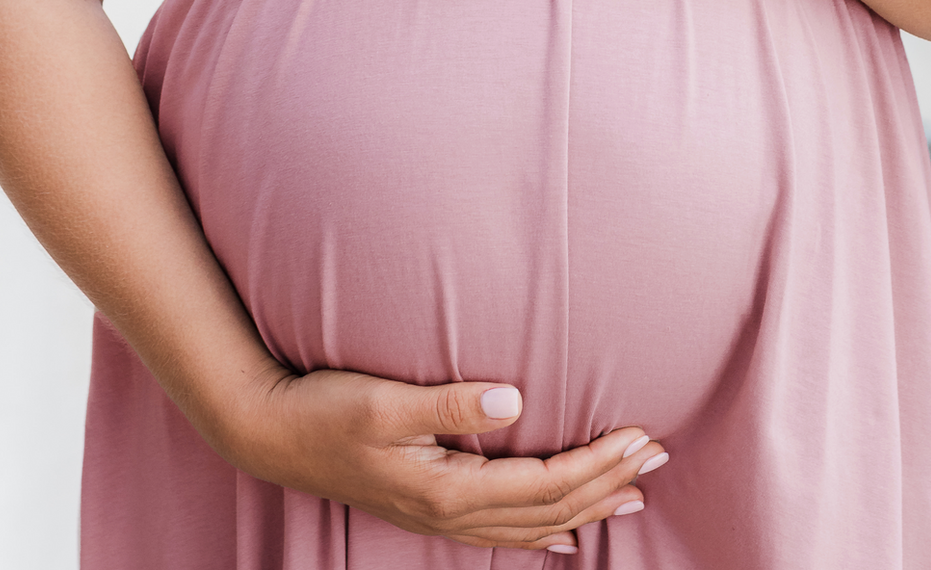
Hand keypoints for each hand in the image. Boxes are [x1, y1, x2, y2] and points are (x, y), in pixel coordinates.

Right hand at [226, 365, 666, 550]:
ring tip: (633, 493)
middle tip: (660, 457)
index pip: (546, 483)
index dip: (598, 462)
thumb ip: (448, 402)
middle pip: (551, 508)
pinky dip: (544, 530)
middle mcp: (451, 513)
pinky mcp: (430, 508)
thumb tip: (511, 398)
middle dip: (609, 483)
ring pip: (533, 524)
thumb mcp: (384, 400)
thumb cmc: (325, 409)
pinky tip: (564, 533)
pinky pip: (504, 531)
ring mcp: (440, 517)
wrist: (270, 435)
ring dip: (587, 506)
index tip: (642, 436)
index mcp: (448, 489)